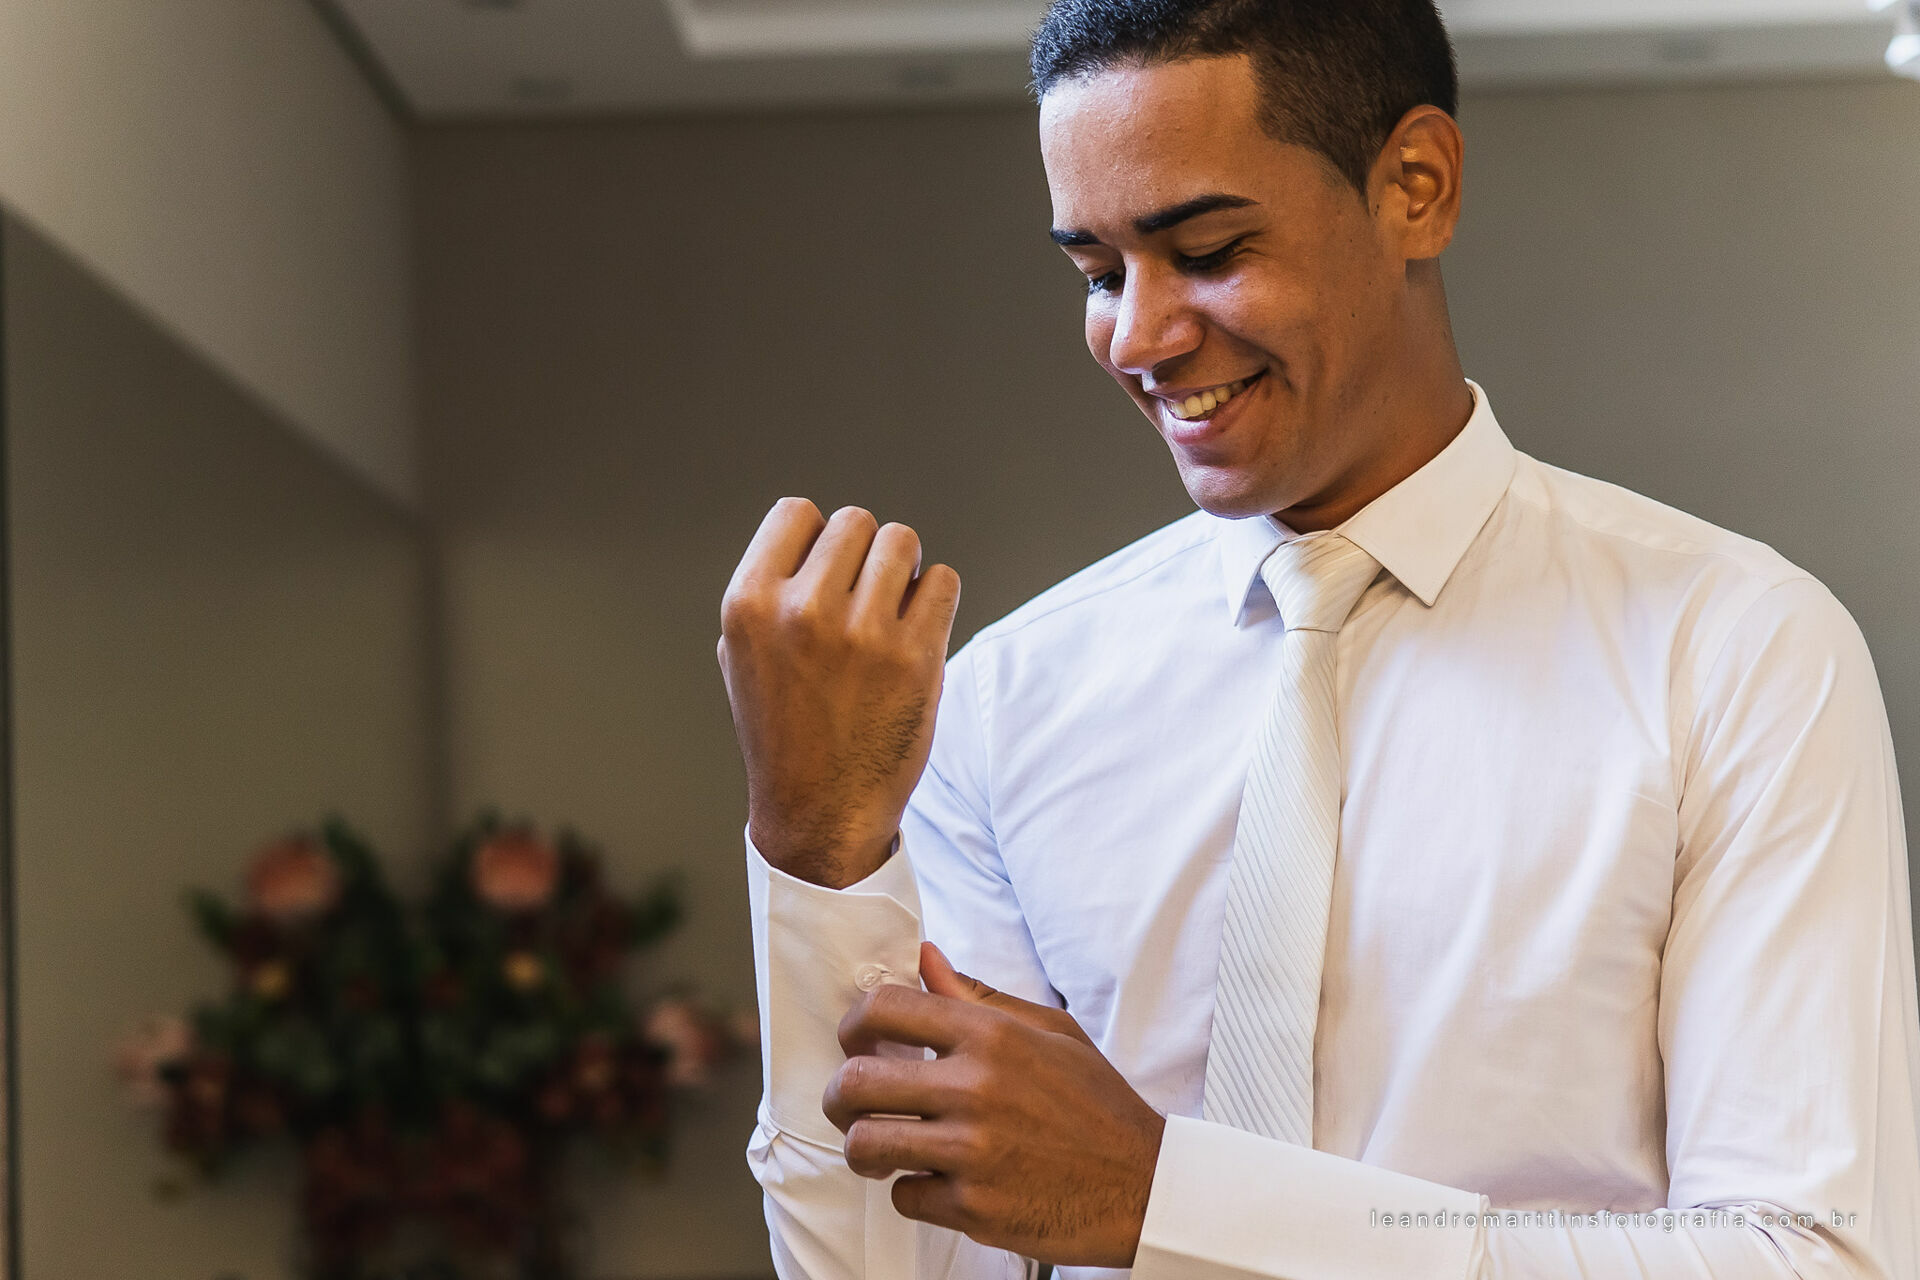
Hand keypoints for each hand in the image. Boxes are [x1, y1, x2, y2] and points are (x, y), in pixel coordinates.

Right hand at [717, 499, 961, 887]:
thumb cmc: (783, 730)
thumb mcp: (741, 655)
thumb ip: (769, 590)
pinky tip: (915, 634)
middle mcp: (801, 612)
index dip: (816, 538)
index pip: (796, 512)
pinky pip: (943, 581)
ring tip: (890, 614)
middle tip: (862, 601)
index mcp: (749, 606)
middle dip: (863, 554)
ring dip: (902, 571)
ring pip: (902, 541)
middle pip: (855, 522)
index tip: (825, 576)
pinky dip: (935, 600)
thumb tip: (814, 534)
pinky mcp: (916, 657)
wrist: (821, 811)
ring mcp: (862, 634)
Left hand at [824, 942, 1166, 1265]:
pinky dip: (913, 1193)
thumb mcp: (1050, 1033)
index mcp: (992, 1036)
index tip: (856, 1042)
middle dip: (840, 1095)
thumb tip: (925, 957)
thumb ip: (979, 996)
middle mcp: (977, 1088)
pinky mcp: (975, 1207)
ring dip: (865, 1148)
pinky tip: (939, 1182)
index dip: (853, 1024)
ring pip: (865, 1144)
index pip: (886, 1008)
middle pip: (857, 1080)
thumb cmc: (1097, 1105)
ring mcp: (973, 1151)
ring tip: (882, 1148)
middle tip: (851, 1104)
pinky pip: (905, 1196)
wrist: (1144, 1186)